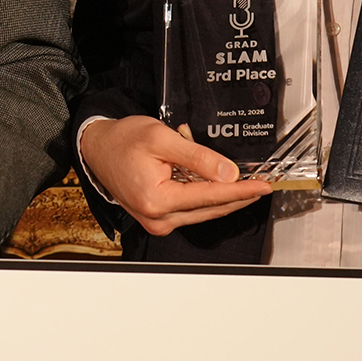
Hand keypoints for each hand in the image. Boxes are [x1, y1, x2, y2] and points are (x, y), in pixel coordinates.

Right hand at [77, 115, 272, 236]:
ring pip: (203, 211)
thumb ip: (198, 157)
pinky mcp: (158, 218)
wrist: (97, 148)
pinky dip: (203, 194)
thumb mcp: (162, 139)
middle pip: (211, 208)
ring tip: (235, 176)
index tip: (264, 186)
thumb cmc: (122, 141)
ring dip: (221, 194)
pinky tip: (207, 178)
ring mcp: (157, 221)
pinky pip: (191, 209)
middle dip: (237, 195)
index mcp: (157, 200)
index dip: (242, 190)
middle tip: (261, 184)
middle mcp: (157, 218)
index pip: (211, 196)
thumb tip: (229, 174)